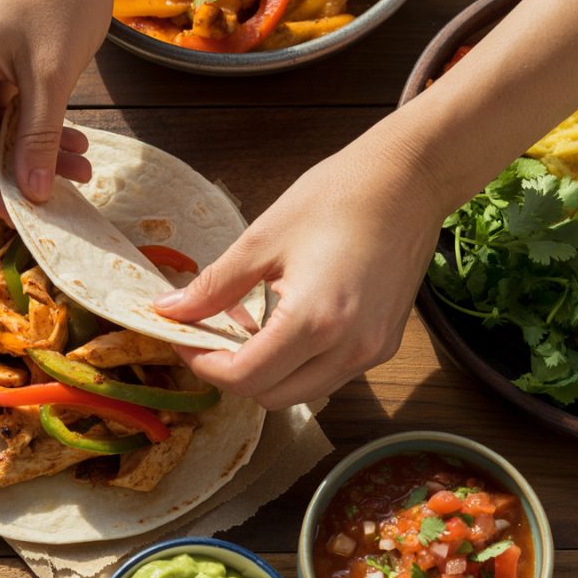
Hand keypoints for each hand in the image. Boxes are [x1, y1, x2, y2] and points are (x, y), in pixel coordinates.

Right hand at [0, 0, 121, 215]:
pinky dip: (35, 124)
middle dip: (21, 168)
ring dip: (35, 148)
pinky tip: (70, 139)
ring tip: (81, 164)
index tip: (22, 216)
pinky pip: (4, 102)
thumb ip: (39, 140)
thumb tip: (34, 193)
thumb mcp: (53, 76)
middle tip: (65, 189)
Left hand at [155, 136, 446, 409]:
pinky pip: (328, 376)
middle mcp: (349, 349)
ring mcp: (371, 352)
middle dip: (232, 373)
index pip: (244, 377)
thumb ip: (214, 285)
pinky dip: (296, 365)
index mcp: (316, 320)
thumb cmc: (337, 197)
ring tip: (244, 329)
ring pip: (300, 392)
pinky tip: (282, 326)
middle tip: (208, 335)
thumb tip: (170, 311)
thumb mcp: (262, 239)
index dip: (203, 365)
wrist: (407, 180)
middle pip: (271, 396)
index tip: (183, 339)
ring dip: (265, 373)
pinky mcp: (383, 347)